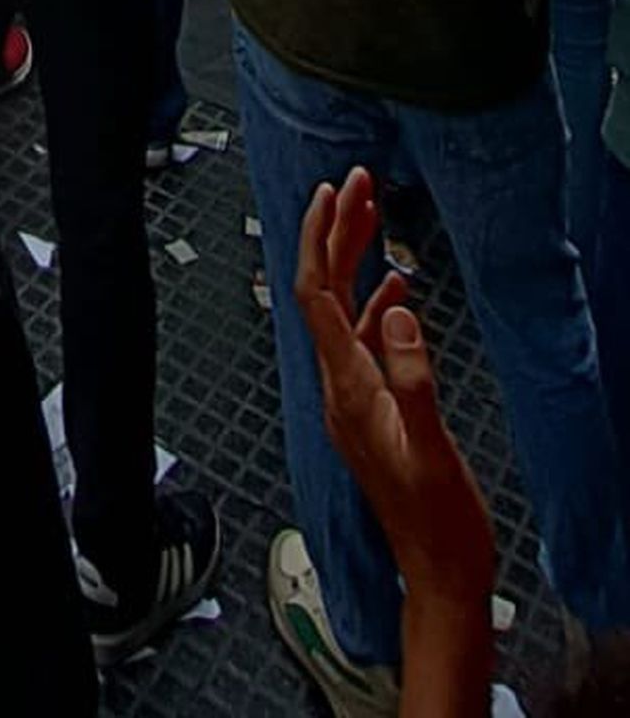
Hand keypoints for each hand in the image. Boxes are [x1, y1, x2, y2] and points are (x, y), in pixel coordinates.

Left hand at [296, 175, 494, 608]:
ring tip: (373, 212)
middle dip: (337, 232)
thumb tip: (393, 310)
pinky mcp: (375, 408)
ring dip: (356, 258)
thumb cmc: (438, 522)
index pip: (316, 295)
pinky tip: (395, 287)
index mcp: (347, 391)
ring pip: (344, 310)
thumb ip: (412, 380)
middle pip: (325, 292)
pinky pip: (364, 340)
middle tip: (359, 181)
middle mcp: (341, 389)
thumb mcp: (430, 449)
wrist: (440, 573)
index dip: (321, 237)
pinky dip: (376, 302)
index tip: (335, 191)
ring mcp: (356, 399)